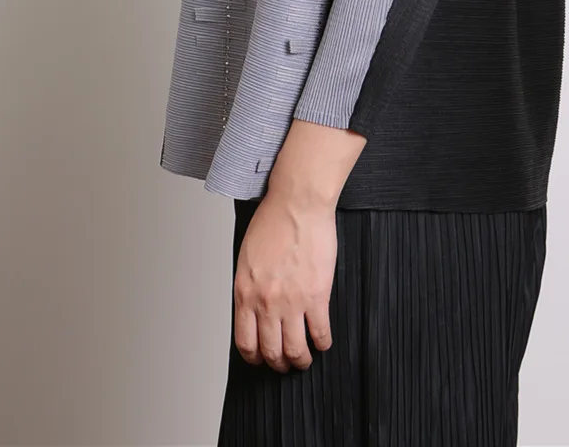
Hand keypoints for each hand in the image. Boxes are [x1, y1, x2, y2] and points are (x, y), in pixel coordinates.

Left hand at [233, 192, 336, 371]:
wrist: (297, 204)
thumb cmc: (273, 221)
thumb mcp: (247, 258)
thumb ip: (249, 286)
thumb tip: (253, 308)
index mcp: (245, 293)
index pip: (245, 341)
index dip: (255, 356)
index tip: (262, 358)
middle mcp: (266, 303)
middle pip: (271, 351)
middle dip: (279, 364)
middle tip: (285, 364)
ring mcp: (292, 302)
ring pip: (295, 350)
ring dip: (301, 360)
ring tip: (305, 359)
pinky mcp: (317, 295)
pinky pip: (320, 332)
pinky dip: (322, 343)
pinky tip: (323, 341)